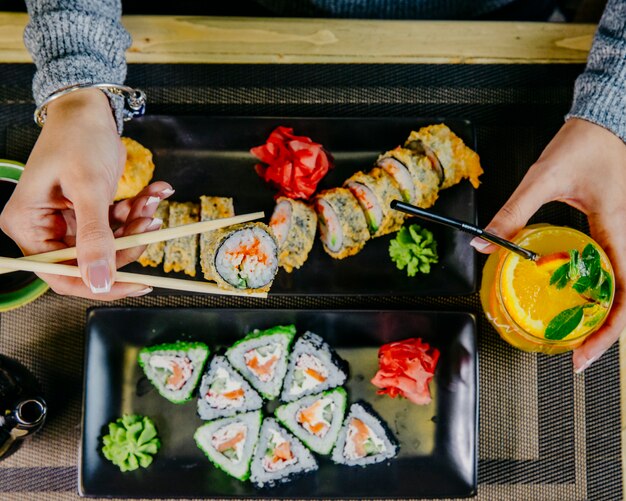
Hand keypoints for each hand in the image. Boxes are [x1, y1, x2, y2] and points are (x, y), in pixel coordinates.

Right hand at [0, 88, 172, 299]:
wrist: (90, 109)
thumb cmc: (78, 137)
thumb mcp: (88, 188)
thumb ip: (94, 238)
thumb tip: (99, 283)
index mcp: (28, 225)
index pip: (61, 274)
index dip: (99, 284)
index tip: (137, 283)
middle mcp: (44, 227)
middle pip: (91, 261)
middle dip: (126, 244)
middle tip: (150, 225)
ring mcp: (68, 221)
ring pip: (110, 243)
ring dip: (136, 225)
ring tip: (150, 200)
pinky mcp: (89, 211)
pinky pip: (117, 225)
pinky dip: (136, 212)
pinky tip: (150, 193)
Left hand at [471, 118, 625, 371]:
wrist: (606, 119)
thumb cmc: (585, 144)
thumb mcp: (542, 179)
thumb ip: (511, 213)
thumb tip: (483, 244)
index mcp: (617, 229)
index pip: (624, 294)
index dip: (607, 332)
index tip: (583, 354)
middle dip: (603, 333)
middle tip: (575, 355)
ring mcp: (624, 234)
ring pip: (622, 288)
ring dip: (602, 316)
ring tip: (576, 336)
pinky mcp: (615, 230)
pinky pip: (613, 270)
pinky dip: (599, 292)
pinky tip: (577, 300)